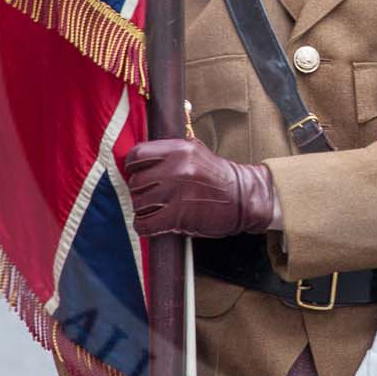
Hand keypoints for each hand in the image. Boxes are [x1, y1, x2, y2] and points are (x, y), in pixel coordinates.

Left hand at [122, 139, 277, 239]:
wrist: (243, 198)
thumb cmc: (218, 177)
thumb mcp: (196, 151)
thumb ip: (171, 150)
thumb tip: (143, 153)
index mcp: (179, 149)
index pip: (137, 155)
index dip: (132, 166)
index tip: (135, 172)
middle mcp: (176, 168)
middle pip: (136, 182)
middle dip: (139, 191)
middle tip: (148, 195)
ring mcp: (176, 193)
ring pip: (138, 203)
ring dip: (142, 209)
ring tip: (152, 210)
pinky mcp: (178, 216)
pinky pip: (146, 223)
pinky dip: (144, 226)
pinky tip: (150, 224)